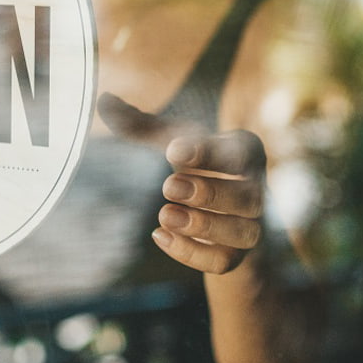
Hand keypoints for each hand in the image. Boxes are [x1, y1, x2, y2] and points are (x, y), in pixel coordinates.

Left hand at [98, 93, 264, 275]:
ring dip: (204, 225)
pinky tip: (160, 236)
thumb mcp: (171, 143)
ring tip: (163, 215)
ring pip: (243, 232)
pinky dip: (192, 254)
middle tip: (167, 186)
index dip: (210, 153)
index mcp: (247, 152)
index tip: (172, 151)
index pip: (242, 151)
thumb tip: (104, 101)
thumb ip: (141, 124)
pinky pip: (223, 261)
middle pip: (248, 196)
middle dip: (208, 192)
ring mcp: (251, 226)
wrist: (220, 216)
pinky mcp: (237, 256)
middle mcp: (258, 190)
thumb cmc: (195, 168)